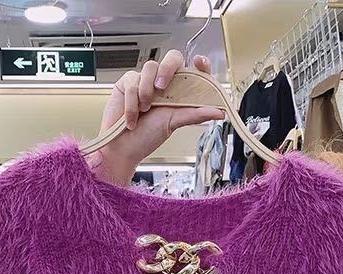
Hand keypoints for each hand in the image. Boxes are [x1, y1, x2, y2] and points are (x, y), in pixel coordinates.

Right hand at [89, 49, 224, 185]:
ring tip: (144, 111)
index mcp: (179, 92)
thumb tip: (219, 112)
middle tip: (161, 87)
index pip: (193, 71)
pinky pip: (132, 80)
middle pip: (172, 58)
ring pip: (150, 67)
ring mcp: (145, 81)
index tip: (199, 63)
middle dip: (168, 68)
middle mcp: (164, 84)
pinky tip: (132, 116)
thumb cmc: (147, 137)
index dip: (199, 64)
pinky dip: (132, 101)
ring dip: (146, 91)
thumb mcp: (174, 123)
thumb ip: (195, 114)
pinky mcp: (127, 83)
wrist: (123, 147)